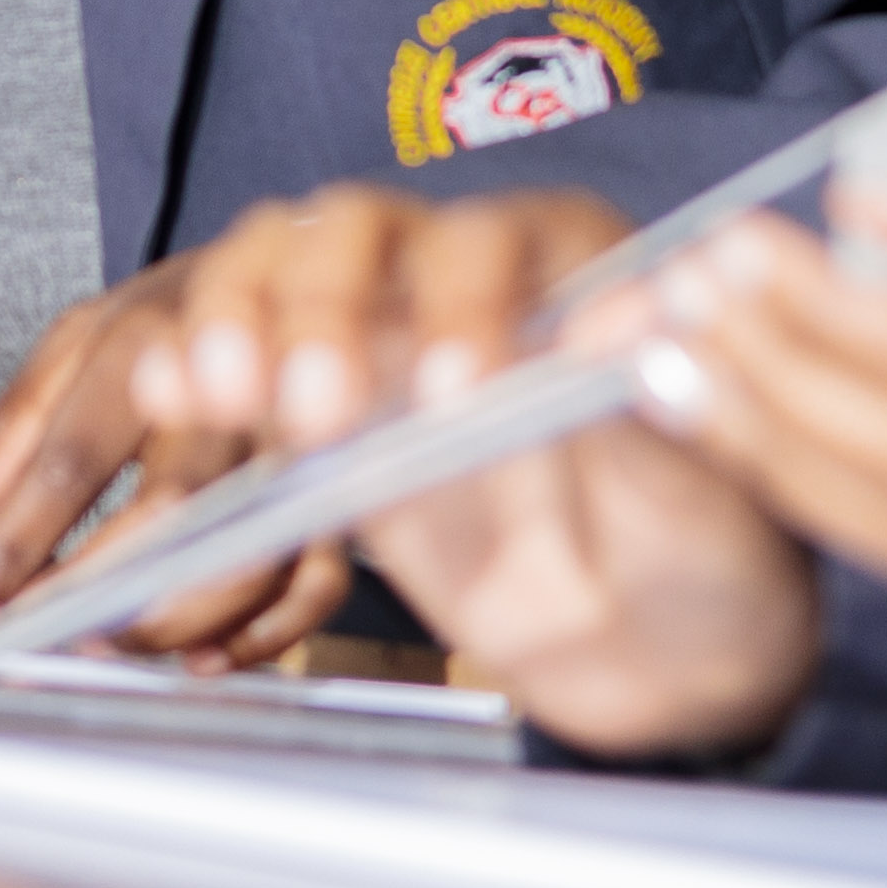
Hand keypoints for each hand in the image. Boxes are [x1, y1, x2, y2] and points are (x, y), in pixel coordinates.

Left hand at [0, 230, 466, 660]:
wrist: (323, 256)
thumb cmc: (181, 312)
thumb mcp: (89, 335)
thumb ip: (24, 419)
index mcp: (146, 332)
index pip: (72, 451)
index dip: (19, 541)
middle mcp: (233, 372)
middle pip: (173, 504)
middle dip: (105, 589)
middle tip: (56, 641)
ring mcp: (303, 422)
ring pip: (252, 545)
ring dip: (179, 617)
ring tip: (116, 646)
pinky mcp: (356, 471)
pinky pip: (320, 575)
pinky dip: (266, 631)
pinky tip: (207, 657)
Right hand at [138, 181, 810, 753]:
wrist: (666, 651)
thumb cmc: (711, 550)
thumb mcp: (709, 492)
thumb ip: (659, 413)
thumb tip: (629, 332)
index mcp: (579, 267)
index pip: (502, 243)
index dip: (468, 305)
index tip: (456, 394)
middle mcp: (474, 280)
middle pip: (368, 236)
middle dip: (324, 308)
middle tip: (314, 407)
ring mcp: (388, 338)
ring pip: (288, 271)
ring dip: (240, 318)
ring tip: (210, 390)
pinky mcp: (332, 413)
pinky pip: (247, 356)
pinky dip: (198, 364)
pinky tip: (174, 392)